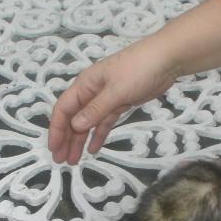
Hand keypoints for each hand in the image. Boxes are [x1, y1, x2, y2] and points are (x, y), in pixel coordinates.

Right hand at [48, 38, 179, 163]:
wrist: (166, 59)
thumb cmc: (138, 70)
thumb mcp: (115, 91)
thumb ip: (95, 110)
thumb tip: (75, 126)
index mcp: (85, 85)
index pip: (63, 109)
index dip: (57, 129)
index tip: (54, 148)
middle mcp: (91, 92)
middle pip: (73, 118)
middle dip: (66, 139)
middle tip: (61, 161)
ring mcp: (105, 99)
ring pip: (88, 123)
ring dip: (80, 140)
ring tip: (73, 161)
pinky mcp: (119, 104)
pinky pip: (104, 122)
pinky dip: (98, 135)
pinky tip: (93, 149)